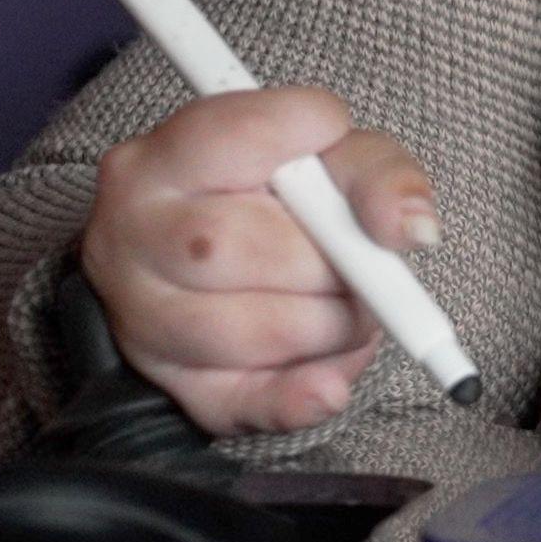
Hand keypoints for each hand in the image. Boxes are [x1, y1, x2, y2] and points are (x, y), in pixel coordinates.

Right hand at [80, 87, 437, 436]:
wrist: (213, 265)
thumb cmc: (281, 201)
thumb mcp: (333, 160)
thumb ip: (378, 176)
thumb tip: (411, 229)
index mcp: (162, 159)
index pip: (239, 136)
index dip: (310, 140)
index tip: (338, 155)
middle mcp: (129, 235)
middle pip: (225, 248)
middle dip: (327, 263)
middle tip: (367, 264)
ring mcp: (138, 317)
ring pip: (234, 332)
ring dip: (327, 327)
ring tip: (353, 309)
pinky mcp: (170, 385)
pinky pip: (236, 404)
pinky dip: (298, 397)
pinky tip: (332, 382)